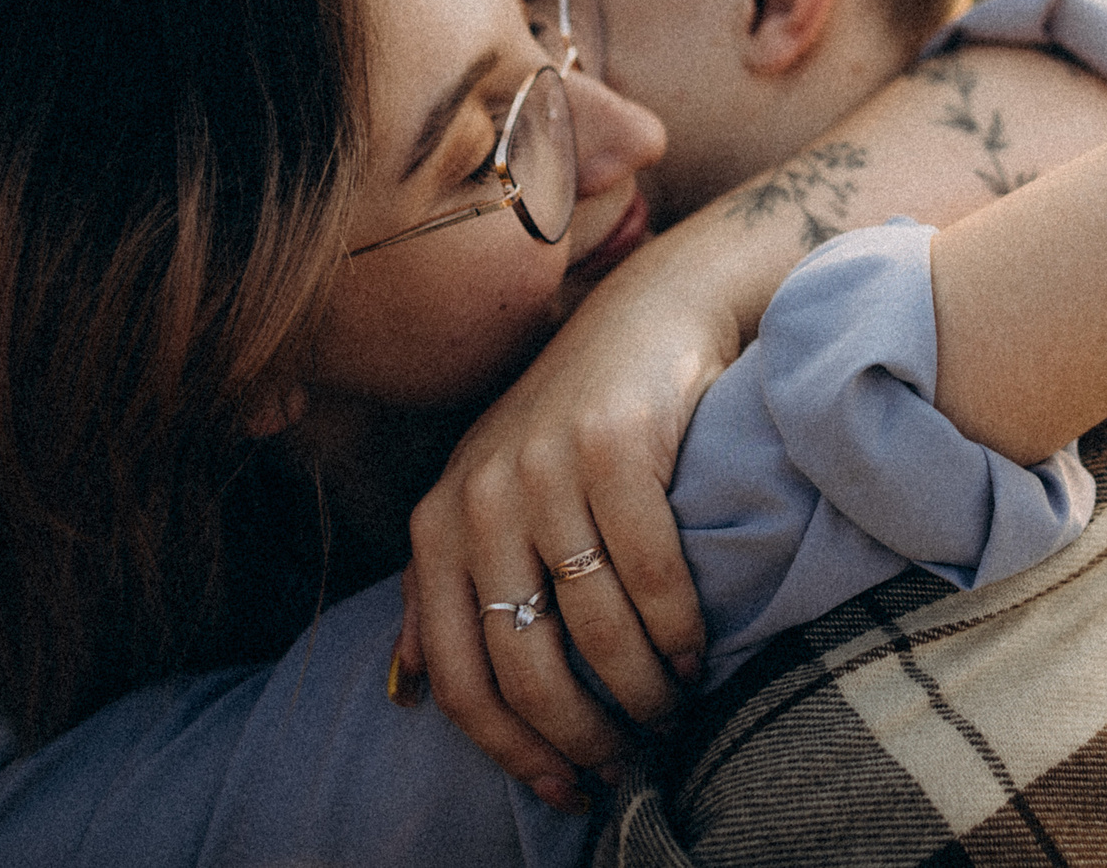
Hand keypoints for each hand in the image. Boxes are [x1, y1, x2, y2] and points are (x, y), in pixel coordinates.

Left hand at [394, 230, 752, 806]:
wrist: (646, 318)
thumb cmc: (568, 423)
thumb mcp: (485, 495)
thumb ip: (441, 587)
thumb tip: (408, 691)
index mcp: (436, 525)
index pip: (460, 675)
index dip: (513, 751)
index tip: (567, 789)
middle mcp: (477, 498)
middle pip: (527, 664)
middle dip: (585, 733)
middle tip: (630, 761)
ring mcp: (544, 469)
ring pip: (596, 626)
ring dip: (643, 689)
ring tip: (673, 708)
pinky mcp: (614, 446)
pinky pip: (651, 572)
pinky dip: (679, 629)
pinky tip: (698, 652)